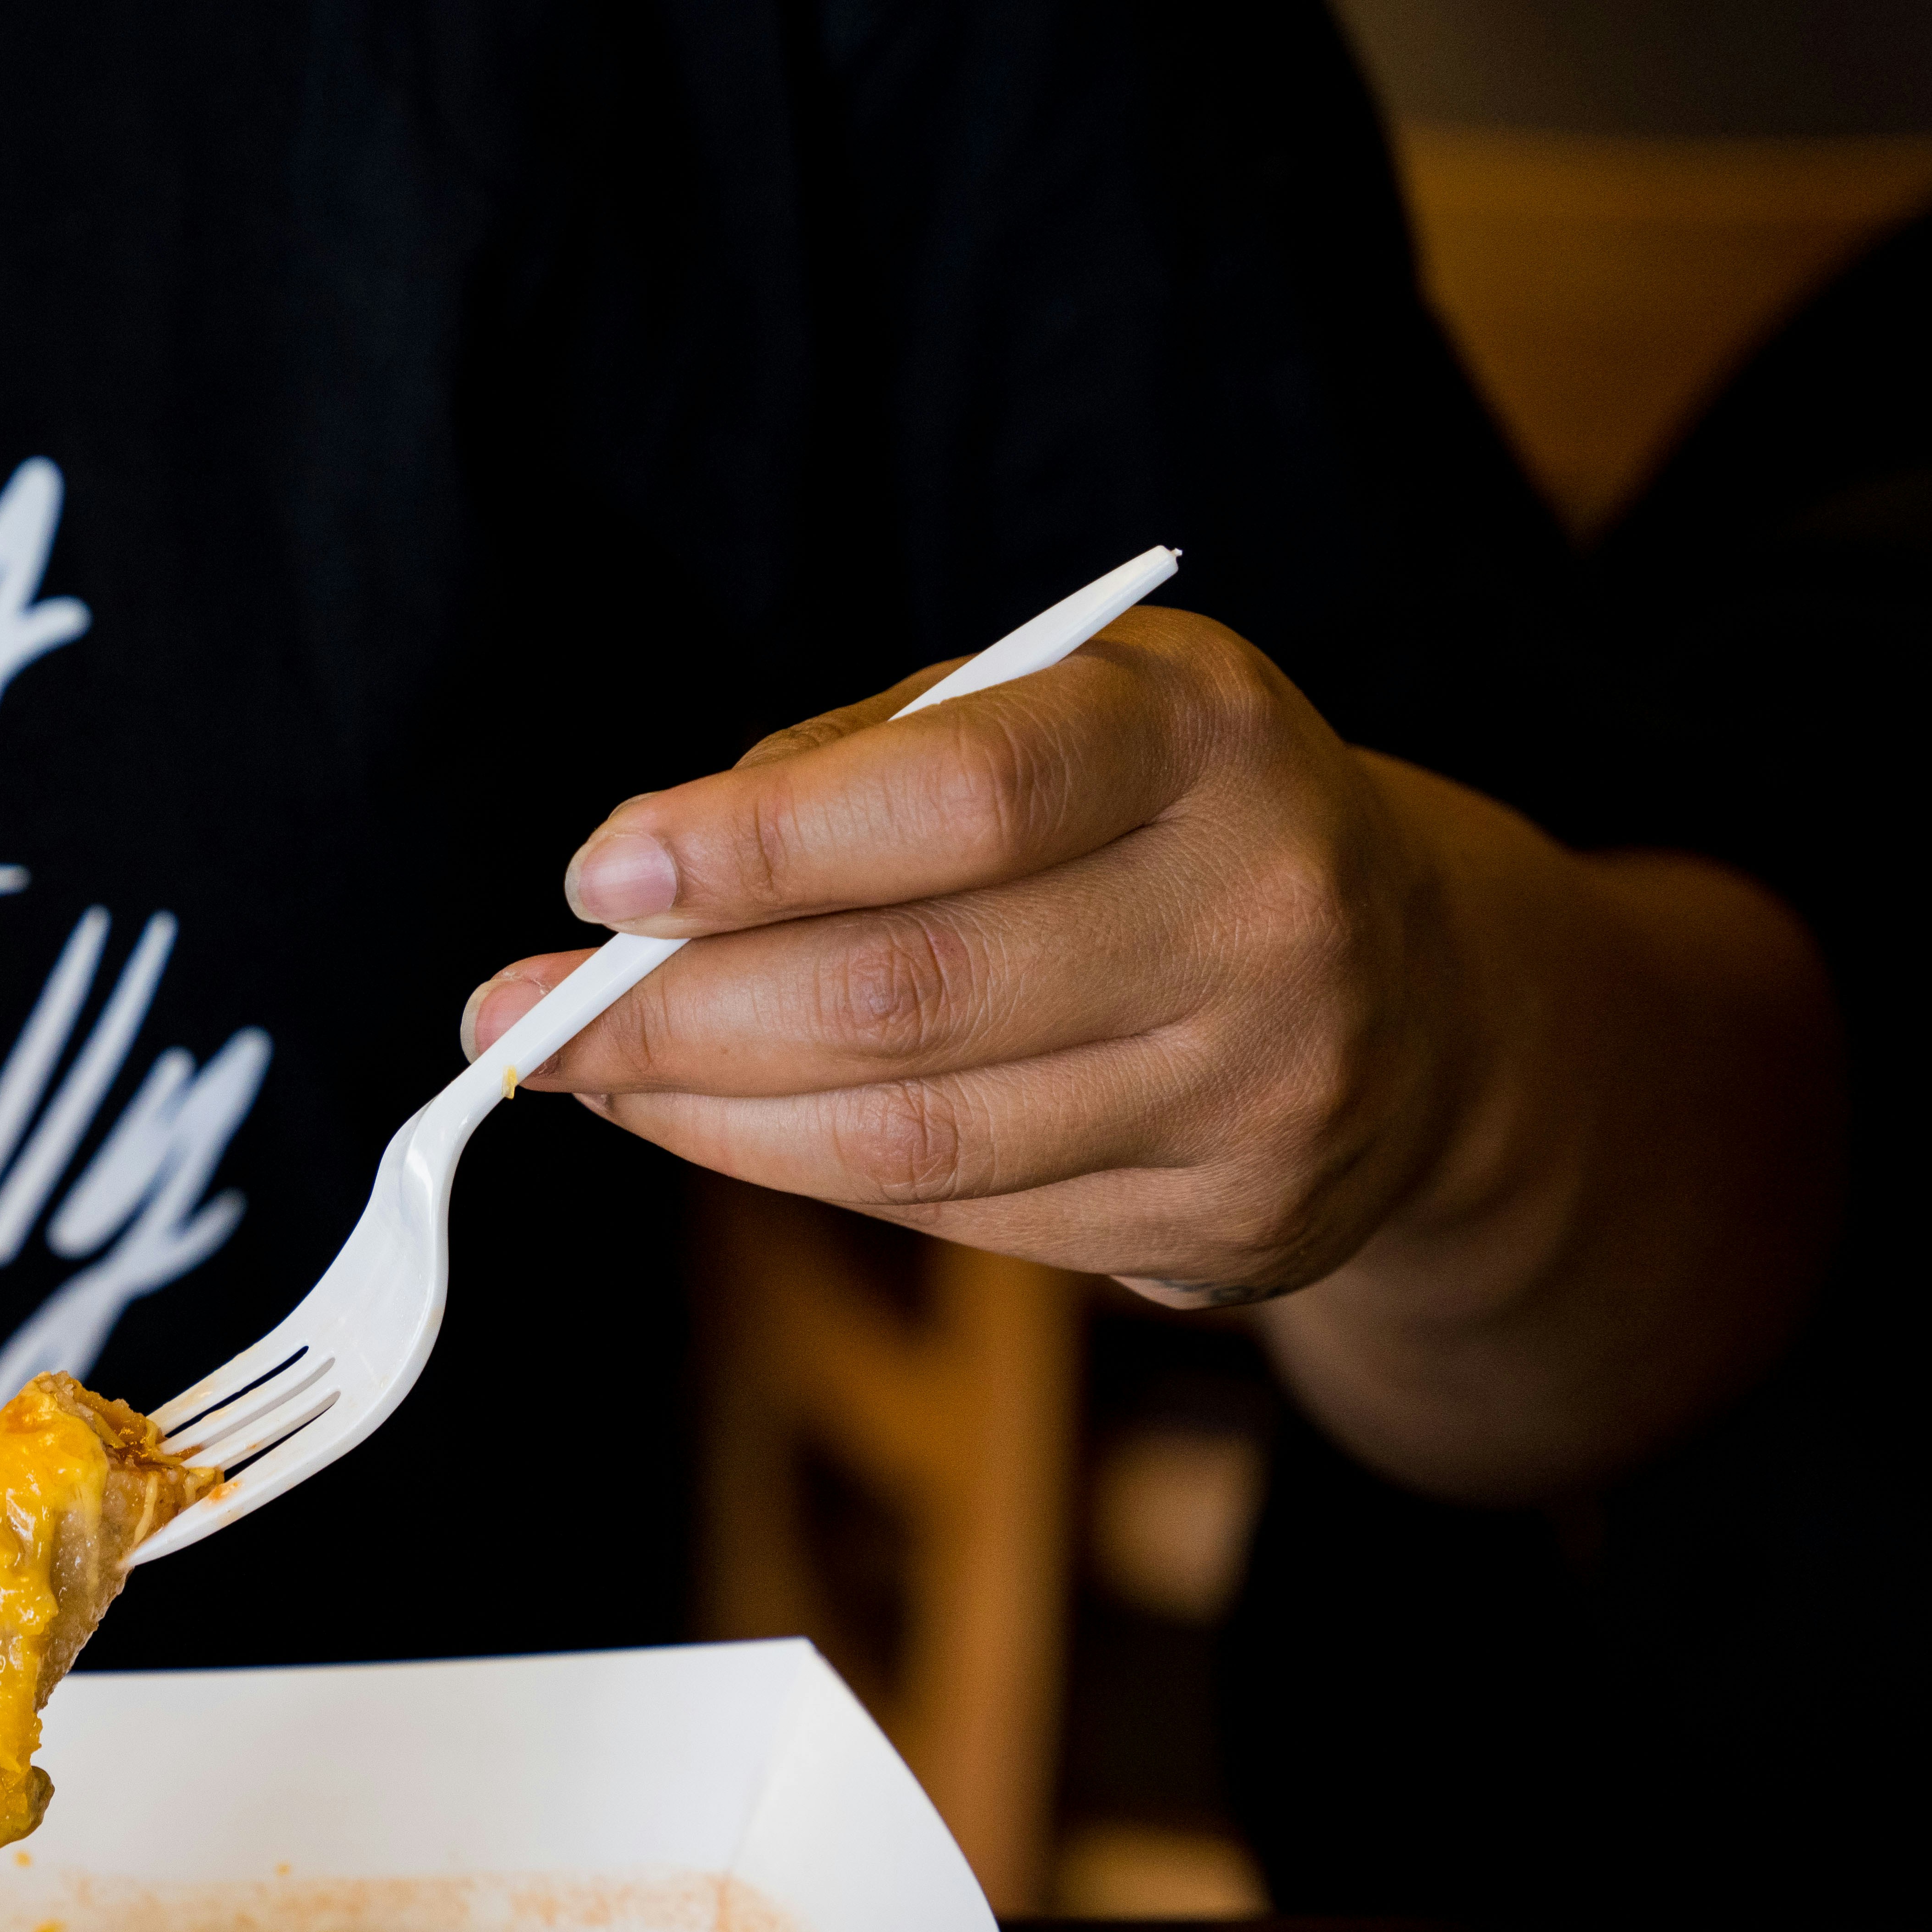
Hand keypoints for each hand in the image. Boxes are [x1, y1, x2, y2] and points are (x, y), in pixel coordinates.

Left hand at [464, 606, 1466, 1304]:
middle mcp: (1258, 912)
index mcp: (1205, 734)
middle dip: (670, 1016)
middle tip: (511, 1020)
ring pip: (916, 1138)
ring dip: (706, 1113)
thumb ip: (852, 767)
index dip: (759, 845)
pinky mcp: (1232, 1223)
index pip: (960, 797)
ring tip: (581, 1075)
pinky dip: (804, 1169)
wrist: (1420, 993)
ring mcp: (1259, 1088)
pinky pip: (963, 1216)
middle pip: (906, 996)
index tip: (600, 871)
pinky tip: (715, 1123)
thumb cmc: (1156, 814)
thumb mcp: (1051, 708)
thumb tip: (638, 884)